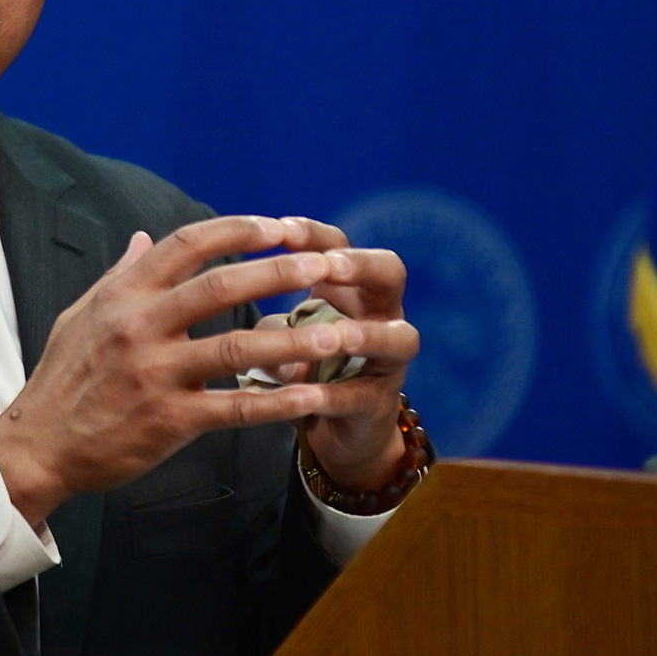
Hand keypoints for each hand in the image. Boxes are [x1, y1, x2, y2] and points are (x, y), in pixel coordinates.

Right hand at [0, 215, 365, 527]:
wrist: (38, 445)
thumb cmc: (62, 378)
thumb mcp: (81, 314)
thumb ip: (120, 274)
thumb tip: (145, 237)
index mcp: (122, 295)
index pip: (187, 245)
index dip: (237, 231)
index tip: (279, 226)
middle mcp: (138, 326)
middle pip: (219, 285)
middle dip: (278, 271)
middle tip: (325, 264)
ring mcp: (154, 374)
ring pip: (235, 347)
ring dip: (292, 338)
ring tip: (339, 332)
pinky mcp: (168, 420)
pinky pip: (234, 407)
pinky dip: (276, 401)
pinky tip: (312, 395)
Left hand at [266, 217, 417, 491]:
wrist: (332, 425)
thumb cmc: (304, 363)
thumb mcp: (280, 338)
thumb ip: (269, 328)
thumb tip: (256, 341)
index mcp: (346, 288)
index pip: (338, 246)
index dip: (313, 235)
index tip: (281, 230)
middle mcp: (378, 315)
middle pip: (390, 273)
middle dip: (361, 266)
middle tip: (330, 267)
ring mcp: (387, 360)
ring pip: (400, 338)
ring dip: (369, 334)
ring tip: (340, 335)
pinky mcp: (380, 404)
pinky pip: (366, 397)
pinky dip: (338, 396)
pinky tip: (313, 397)